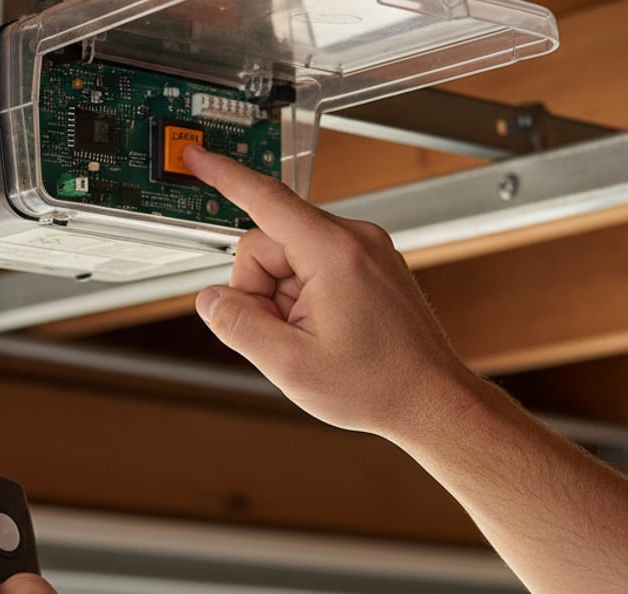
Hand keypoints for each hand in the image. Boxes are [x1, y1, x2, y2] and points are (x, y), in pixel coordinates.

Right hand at [184, 144, 475, 442]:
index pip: (264, 199)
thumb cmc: (378, 385)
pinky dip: (304, 300)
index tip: (196, 158)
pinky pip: (313, 269)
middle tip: (285, 335)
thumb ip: (238, 326)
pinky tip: (324, 333)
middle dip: (261, 290)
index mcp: (334, 253)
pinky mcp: (369, 267)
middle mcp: (354, 240)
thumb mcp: (289, 365)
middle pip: (269, 243)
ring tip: (312, 339)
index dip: (223, 177)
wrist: (431, 401)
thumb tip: (211, 300)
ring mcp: (365, 252)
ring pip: (289, 260)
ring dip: (284, 301)